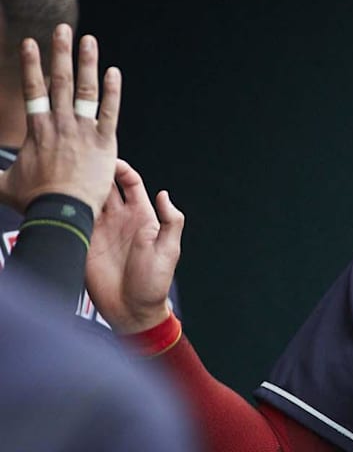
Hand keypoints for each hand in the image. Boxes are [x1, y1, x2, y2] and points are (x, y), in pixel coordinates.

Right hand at [0, 24, 119, 216]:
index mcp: (36, 129)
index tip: (28, 43)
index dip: (30, 64)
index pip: (32, 89)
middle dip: (60, 52)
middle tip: (62, 28)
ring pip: (84, 90)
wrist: (61, 213)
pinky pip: (110, 111)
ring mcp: (82, 130)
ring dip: (86, 62)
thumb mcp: (3, 183)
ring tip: (88, 40)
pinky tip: (114, 72)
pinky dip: (113, 91)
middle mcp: (59, 124)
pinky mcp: (104, 142)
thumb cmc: (34, 200)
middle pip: (59, 81)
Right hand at [85, 159, 183, 333]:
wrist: (132, 310)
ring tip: (71, 179)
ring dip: (80, 188)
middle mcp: (119, 219)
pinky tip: (63, 201)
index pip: (130, 183)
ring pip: (88, 199)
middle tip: (84, 163)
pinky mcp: (84, 243)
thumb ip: (171, 221)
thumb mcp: (169, 250)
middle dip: (96, 172)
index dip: (121, 169)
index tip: (109, 160)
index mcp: (141, 216)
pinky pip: (74, 221)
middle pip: (106, 186)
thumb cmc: (154, 282)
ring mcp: (100, 230)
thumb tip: (164, 194)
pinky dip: (68, 209)